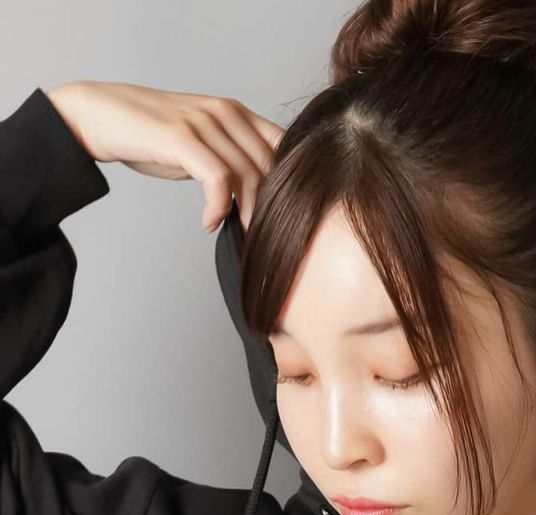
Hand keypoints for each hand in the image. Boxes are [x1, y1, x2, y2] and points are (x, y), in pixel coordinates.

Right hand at [43, 80, 283, 231]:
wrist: (99, 115)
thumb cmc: (150, 137)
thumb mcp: (201, 146)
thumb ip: (231, 162)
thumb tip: (261, 198)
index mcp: (236, 112)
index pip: (285, 147)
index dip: (290, 184)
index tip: (281, 216)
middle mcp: (225, 112)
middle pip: (271, 167)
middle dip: (270, 207)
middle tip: (259, 235)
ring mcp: (204, 122)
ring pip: (249, 176)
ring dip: (247, 213)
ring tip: (236, 233)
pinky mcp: (183, 137)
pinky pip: (218, 180)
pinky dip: (218, 208)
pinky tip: (209, 222)